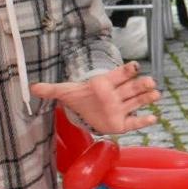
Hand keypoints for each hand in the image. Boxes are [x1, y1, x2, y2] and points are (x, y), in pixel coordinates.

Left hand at [30, 61, 159, 134]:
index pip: (117, 75)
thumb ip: (50, 89)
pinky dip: (144, 120)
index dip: (126, 70)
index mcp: (104, 84)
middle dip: (140, 85)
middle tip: (150, 81)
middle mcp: (116, 95)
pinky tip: (153, 118)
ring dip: (146, 98)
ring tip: (156, 94)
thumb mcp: (65, 92)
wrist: (87, 110)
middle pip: (130, 88)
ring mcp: (121, 108)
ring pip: (135, 102)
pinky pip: (135, 122)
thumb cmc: (80, 98)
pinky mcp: (123, 122)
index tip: (134, 66)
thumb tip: (31, 87)